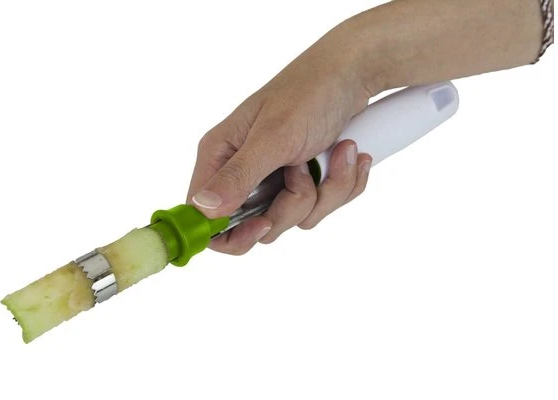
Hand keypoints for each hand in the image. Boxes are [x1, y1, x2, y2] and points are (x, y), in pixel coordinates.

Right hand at [186, 23, 376, 254]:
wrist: (354, 74)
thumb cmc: (309, 93)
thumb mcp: (273, 136)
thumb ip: (238, 175)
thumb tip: (202, 208)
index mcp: (221, 157)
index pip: (205, 216)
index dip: (231, 233)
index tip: (262, 224)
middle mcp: (244, 171)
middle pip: (259, 225)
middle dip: (293, 205)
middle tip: (303, 169)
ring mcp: (276, 178)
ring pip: (296, 218)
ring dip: (326, 190)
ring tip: (336, 150)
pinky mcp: (304, 180)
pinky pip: (322, 206)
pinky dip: (342, 184)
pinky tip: (347, 154)